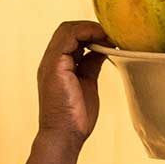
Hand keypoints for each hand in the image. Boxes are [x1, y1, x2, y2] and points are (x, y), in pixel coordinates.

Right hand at [37, 21, 109, 142]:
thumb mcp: (87, 83)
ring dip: (91, 28)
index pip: (70, 37)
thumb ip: (90, 64)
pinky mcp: (55, 66)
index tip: (111, 37)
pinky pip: (69, 38)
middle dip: (91, 27)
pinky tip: (104, 40)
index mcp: (57, 65)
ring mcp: (51, 62)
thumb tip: (102, 49)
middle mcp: (51, 60)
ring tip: (111, 35)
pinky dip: (87, 33)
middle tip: (114, 33)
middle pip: (67, 29)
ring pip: (67, 30)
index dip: (90, 32)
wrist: (65, 135)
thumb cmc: (76, 116)